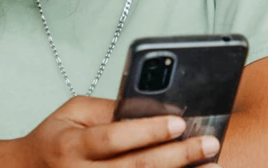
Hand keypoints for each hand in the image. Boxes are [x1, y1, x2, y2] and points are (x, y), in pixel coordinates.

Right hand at [18, 96, 221, 167]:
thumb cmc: (55, 139)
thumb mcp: (72, 113)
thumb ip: (108, 110)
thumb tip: (152, 106)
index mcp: (71, 145)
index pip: (113, 137)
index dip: (147, 131)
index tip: (179, 121)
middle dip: (178, 155)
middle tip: (210, 143)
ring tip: (212, 167)